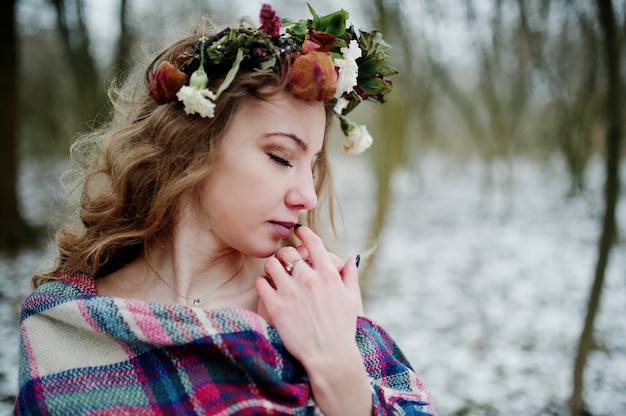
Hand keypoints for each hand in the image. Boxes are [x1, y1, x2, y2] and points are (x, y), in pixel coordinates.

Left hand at [255, 226, 370, 414]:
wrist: (329, 356)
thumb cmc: (342, 329)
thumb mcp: (351, 299)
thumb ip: (350, 275)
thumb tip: (350, 259)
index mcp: (327, 274)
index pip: (313, 243)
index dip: (304, 233)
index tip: (299, 231)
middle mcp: (308, 279)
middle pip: (288, 251)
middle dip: (285, 253)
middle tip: (284, 260)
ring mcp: (290, 292)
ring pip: (271, 263)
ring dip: (272, 266)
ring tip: (274, 274)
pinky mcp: (275, 306)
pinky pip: (261, 283)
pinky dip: (263, 283)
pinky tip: (267, 289)